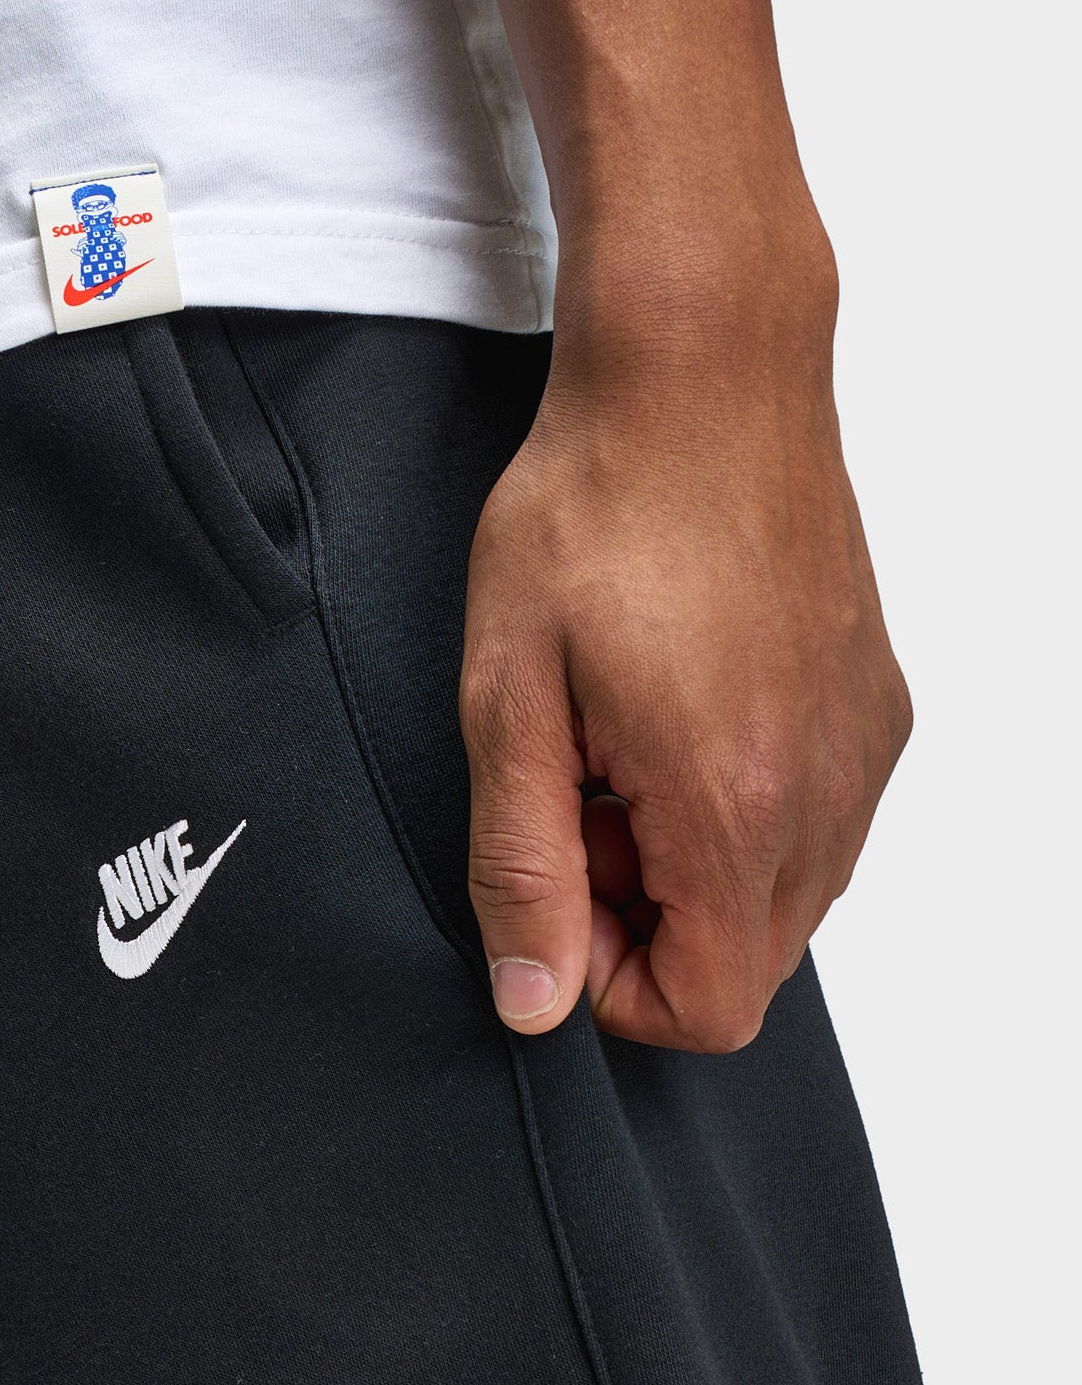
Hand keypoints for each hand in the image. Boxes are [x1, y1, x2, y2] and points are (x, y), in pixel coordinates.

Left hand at [459, 239, 911, 1051]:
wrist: (701, 374)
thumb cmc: (591, 515)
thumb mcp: (507, 701)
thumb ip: (521, 868)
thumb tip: (534, 1004)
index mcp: (735, 801)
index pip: (708, 1009)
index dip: (610, 984)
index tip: (552, 886)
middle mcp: (830, 789)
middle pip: (747, 966)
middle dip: (645, 925)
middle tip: (573, 806)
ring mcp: (865, 747)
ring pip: (782, 901)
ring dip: (686, 869)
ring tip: (614, 752)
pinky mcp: (877, 707)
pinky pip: (814, 826)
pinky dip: (737, 813)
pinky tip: (670, 717)